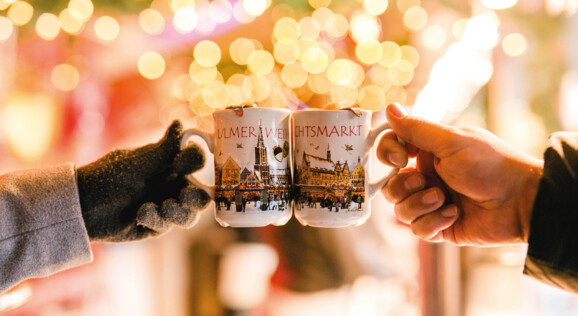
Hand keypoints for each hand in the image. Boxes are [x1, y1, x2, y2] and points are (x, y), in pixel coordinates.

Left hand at [77, 120, 209, 241]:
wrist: (81, 207)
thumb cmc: (106, 177)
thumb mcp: (135, 163)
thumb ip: (162, 149)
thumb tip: (180, 123)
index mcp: (168, 165)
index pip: (195, 161)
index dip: (195, 161)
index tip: (180, 163)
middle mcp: (171, 186)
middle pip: (201, 194)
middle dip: (197, 197)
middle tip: (184, 197)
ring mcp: (165, 206)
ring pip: (190, 214)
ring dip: (180, 212)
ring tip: (164, 208)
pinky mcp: (156, 226)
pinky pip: (168, 226)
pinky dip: (156, 219)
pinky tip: (140, 214)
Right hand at [377, 103, 542, 245]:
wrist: (520, 202)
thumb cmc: (490, 165)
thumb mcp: (451, 142)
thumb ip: (416, 128)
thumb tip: (390, 108)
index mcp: (428, 153)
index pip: (391, 150)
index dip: (388, 154)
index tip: (401, 159)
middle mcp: (427, 177)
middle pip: (391, 186)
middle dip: (404, 187)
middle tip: (425, 183)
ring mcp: (432, 203)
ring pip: (400, 210)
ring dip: (420, 206)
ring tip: (445, 201)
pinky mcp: (440, 227)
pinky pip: (417, 230)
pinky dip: (433, 223)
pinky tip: (455, 215)